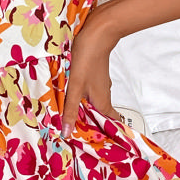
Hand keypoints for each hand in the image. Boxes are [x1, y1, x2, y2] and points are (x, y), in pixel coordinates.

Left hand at [61, 4, 120, 136]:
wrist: (96, 32)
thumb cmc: (87, 58)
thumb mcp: (75, 87)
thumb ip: (71, 109)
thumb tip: (67, 132)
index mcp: (102, 102)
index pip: (111, 125)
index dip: (108, 136)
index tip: (101, 147)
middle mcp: (103, 95)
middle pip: (99, 116)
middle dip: (89, 126)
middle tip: (75, 136)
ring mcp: (99, 86)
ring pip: (92, 104)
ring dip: (82, 112)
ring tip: (67, 121)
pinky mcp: (93, 77)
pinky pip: (87, 93)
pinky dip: (80, 99)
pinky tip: (67, 99)